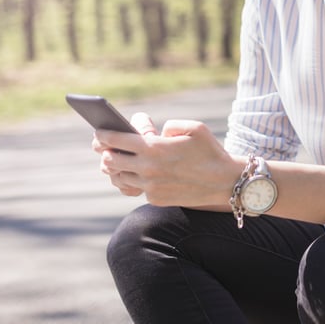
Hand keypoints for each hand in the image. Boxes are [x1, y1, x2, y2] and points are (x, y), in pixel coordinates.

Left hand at [93, 116, 239, 206]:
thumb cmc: (211, 152)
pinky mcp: (156, 198)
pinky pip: (135, 188)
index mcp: (154, 148)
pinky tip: (134, 173)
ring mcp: (150, 186)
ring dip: (114, 168)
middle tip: (102, 145)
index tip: (98, 132)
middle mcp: (148, 169)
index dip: (102, 134)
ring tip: (115, 160)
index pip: (115, 141)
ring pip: (118, 177)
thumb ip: (170, 125)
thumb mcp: (194, 128)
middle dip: (103, 151)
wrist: (225, 183)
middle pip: (110, 160)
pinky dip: (132, 180)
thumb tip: (154, 131)